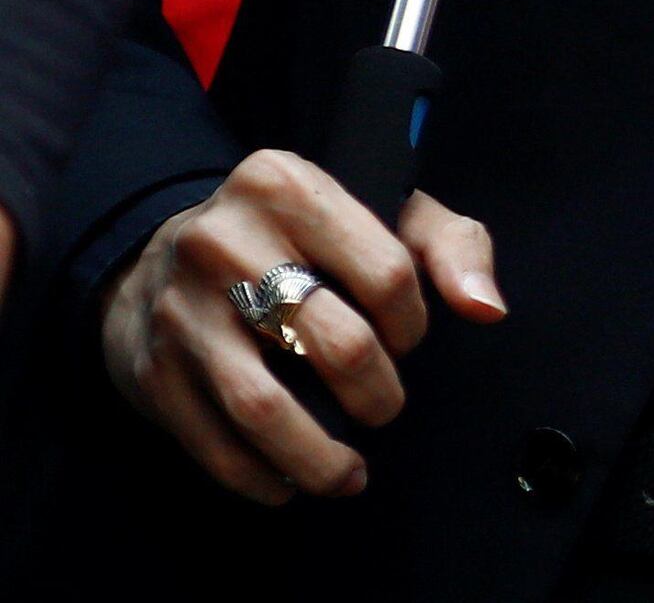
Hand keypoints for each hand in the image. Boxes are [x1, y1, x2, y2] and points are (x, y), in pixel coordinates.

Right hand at [100, 149, 500, 503]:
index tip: (408, 341)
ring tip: (348, 476)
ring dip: (318, 457)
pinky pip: (211, 441)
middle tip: (386, 409)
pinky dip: (257, 476)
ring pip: (263, 405)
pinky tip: (287, 483)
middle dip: (377, 394)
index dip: (413, 324)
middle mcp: (225, 242)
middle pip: (335, 341)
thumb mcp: (378, 210)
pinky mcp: (151, 369)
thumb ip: (450, 246)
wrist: (156, 259)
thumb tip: (486, 308)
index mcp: (287, 187)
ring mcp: (181, 310)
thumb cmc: (296, 237)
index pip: (387, 271)